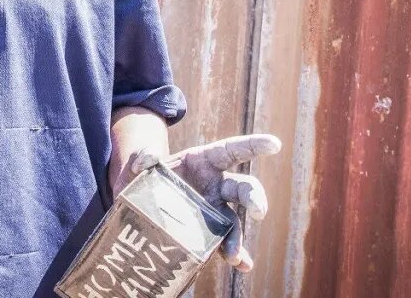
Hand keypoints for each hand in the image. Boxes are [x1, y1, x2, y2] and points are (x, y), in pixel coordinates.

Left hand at [124, 134, 281, 272]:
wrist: (136, 203)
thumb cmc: (143, 178)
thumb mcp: (138, 164)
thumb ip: (141, 158)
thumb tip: (147, 157)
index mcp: (204, 161)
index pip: (232, 150)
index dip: (253, 145)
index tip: (274, 145)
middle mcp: (215, 185)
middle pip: (242, 189)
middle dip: (254, 198)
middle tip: (259, 212)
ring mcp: (213, 210)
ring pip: (234, 221)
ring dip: (238, 237)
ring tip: (235, 255)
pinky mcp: (206, 232)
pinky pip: (224, 244)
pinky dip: (235, 255)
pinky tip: (242, 266)